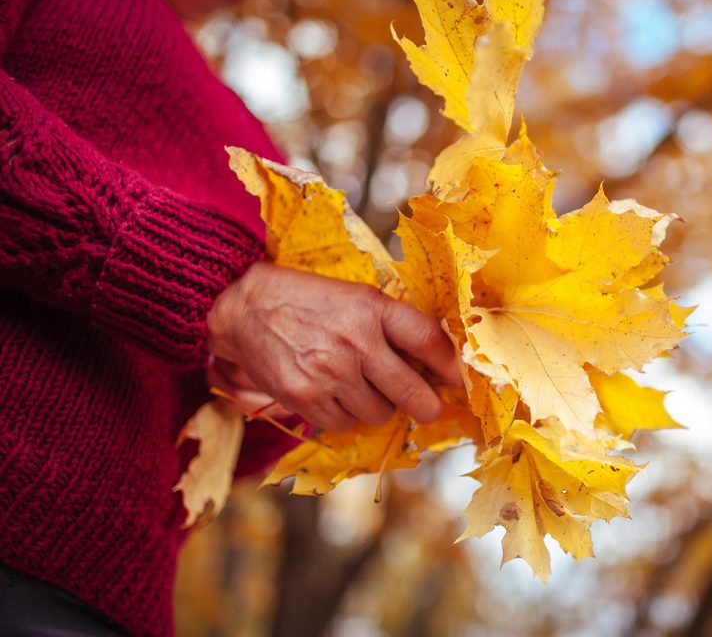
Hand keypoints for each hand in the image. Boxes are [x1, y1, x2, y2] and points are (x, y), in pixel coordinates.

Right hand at [206, 262, 461, 430]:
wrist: (243, 308)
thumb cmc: (307, 300)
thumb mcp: (355, 297)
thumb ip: (392, 324)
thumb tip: (434, 360)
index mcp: (372, 309)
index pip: (428, 341)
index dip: (451, 365)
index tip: (458, 379)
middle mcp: (355, 343)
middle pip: (412, 392)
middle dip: (428, 406)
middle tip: (431, 408)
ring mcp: (330, 374)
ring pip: (380, 413)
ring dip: (380, 407)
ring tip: (364, 387)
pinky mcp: (305, 398)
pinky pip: (346, 424)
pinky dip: (347, 415)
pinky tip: (336, 394)